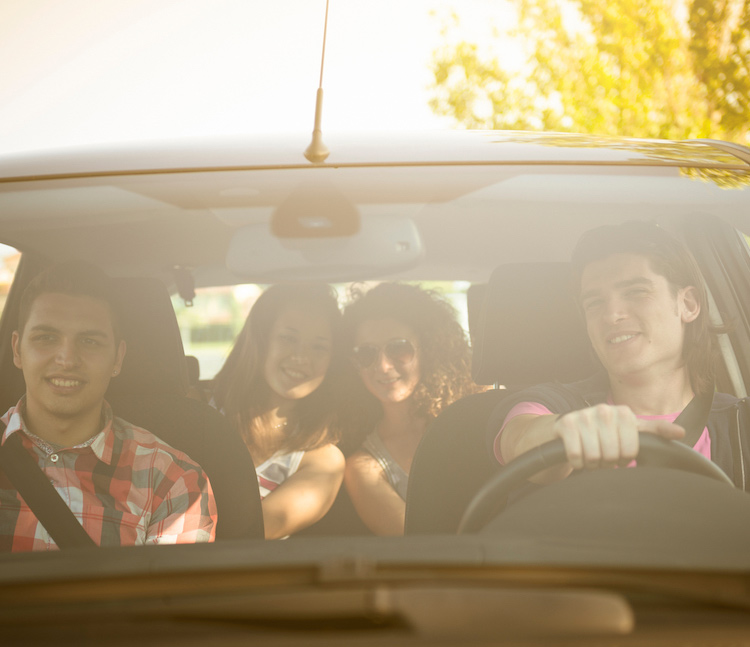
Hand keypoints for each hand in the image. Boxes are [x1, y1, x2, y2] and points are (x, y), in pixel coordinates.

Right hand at [552, 404, 685, 469]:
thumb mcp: (630, 429)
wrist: (567, 428)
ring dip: (591, 463)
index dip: (624, 459)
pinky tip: (577, 456)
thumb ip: (655, 430)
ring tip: (590, 456)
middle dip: (606, 462)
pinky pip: (576, 454)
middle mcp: (604, 410)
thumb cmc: (603, 432)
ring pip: (594, 456)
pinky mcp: (565, 423)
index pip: (631, 450)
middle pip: (612, 455)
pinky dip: (577, 462)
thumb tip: (681, 433)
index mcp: (624, 413)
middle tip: (603, 457)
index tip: (619, 455)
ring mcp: (583, 415)